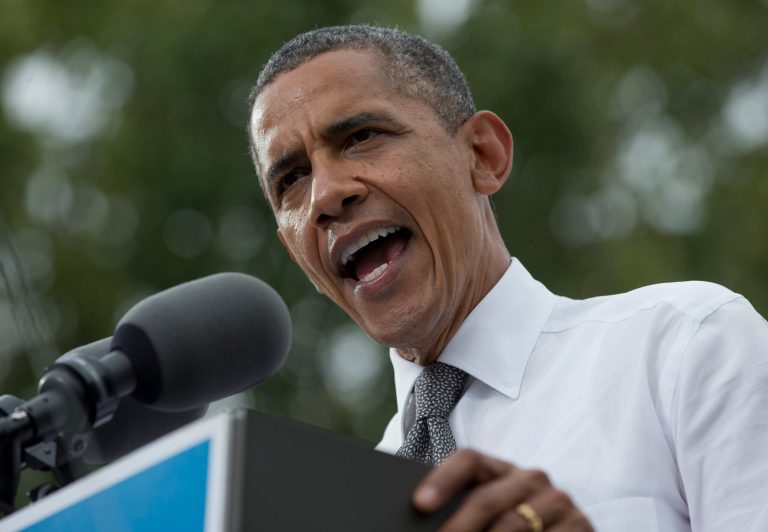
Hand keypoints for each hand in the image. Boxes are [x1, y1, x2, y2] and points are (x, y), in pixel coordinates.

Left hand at [413, 449, 592, 530]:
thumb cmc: (505, 529)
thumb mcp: (487, 514)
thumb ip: (461, 511)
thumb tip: (423, 511)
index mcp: (500, 469)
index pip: (469, 460)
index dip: (444, 479)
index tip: (419, 504)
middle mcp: (532, 479)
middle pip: (486, 499)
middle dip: (458, 528)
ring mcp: (558, 502)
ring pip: (512, 525)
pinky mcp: (581, 526)